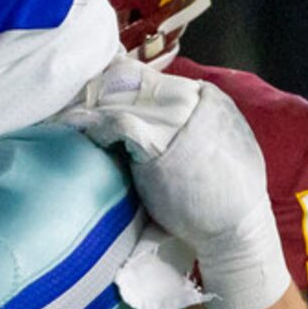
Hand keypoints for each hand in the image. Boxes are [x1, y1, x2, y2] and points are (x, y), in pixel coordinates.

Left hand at [61, 58, 289, 308]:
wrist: (236, 228)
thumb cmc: (224, 196)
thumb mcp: (219, 145)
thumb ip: (194, 124)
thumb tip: (162, 116)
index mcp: (209, 100)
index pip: (157, 79)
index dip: (126, 84)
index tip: (103, 93)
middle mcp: (194, 101)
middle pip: (137, 84)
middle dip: (107, 92)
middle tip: (79, 101)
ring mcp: (177, 120)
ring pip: (125, 99)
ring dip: (96, 108)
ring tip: (72, 117)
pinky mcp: (158, 142)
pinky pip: (118, 122)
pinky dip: (97, 126)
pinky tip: (85, 133)